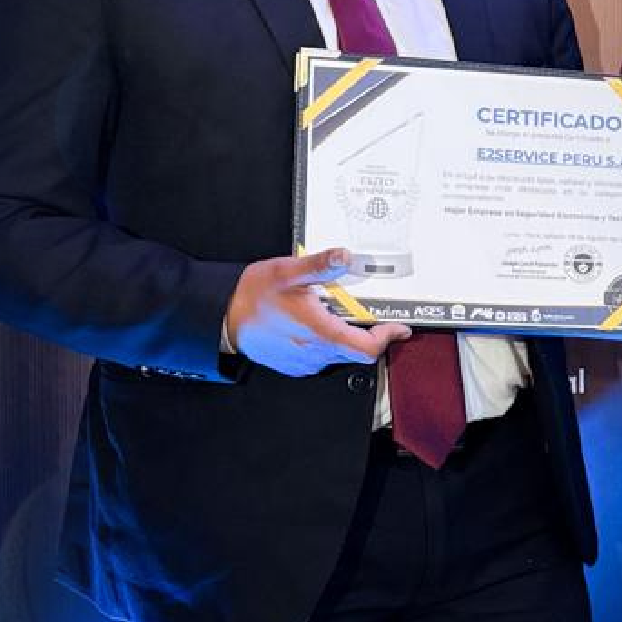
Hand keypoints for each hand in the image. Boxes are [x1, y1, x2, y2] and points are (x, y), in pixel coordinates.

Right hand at [221, 246, 406, 377]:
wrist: (224, 316)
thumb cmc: (252, 297)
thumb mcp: (288, 272)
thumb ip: (321, 265)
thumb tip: (345, 256)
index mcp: (320, 332)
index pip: (367, 347)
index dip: (387, 338)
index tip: (398, 328)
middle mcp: (316, 353)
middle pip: (356, 350)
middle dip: (365, 331)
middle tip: (359, 309)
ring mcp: (305, 362)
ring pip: (339, 354)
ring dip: (343, 335)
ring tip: (328, 312)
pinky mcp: (295, 365)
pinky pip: (321, 357)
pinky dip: (326, 342)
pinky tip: (311, 323)